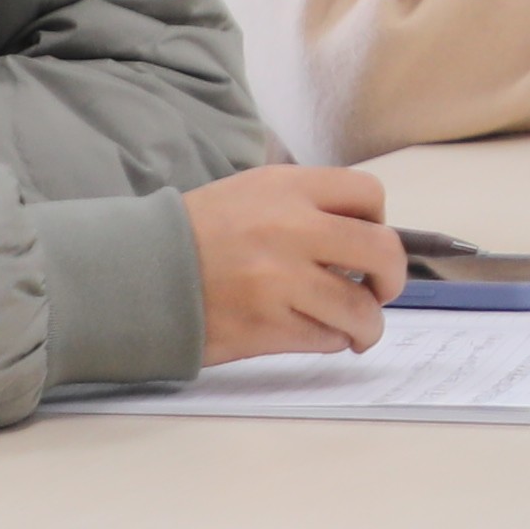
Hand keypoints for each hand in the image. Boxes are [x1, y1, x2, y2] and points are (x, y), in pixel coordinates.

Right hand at [186, 161, 403, 364]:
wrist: (138, 273)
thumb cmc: (197, 234)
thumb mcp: (251, 192)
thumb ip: (304, 204)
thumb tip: (361, 233)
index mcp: (287, 188)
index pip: (368, 194)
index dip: (378, 221)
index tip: (365, 239)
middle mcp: (292, 229)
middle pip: (382, 252)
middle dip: (391, 277)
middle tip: (380, 290)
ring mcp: (281, 281)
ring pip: (360, 309)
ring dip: (368, 324)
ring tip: (358, 328)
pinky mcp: (267, 327)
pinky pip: (326, 338)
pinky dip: (333, 340)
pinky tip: (319, 333)